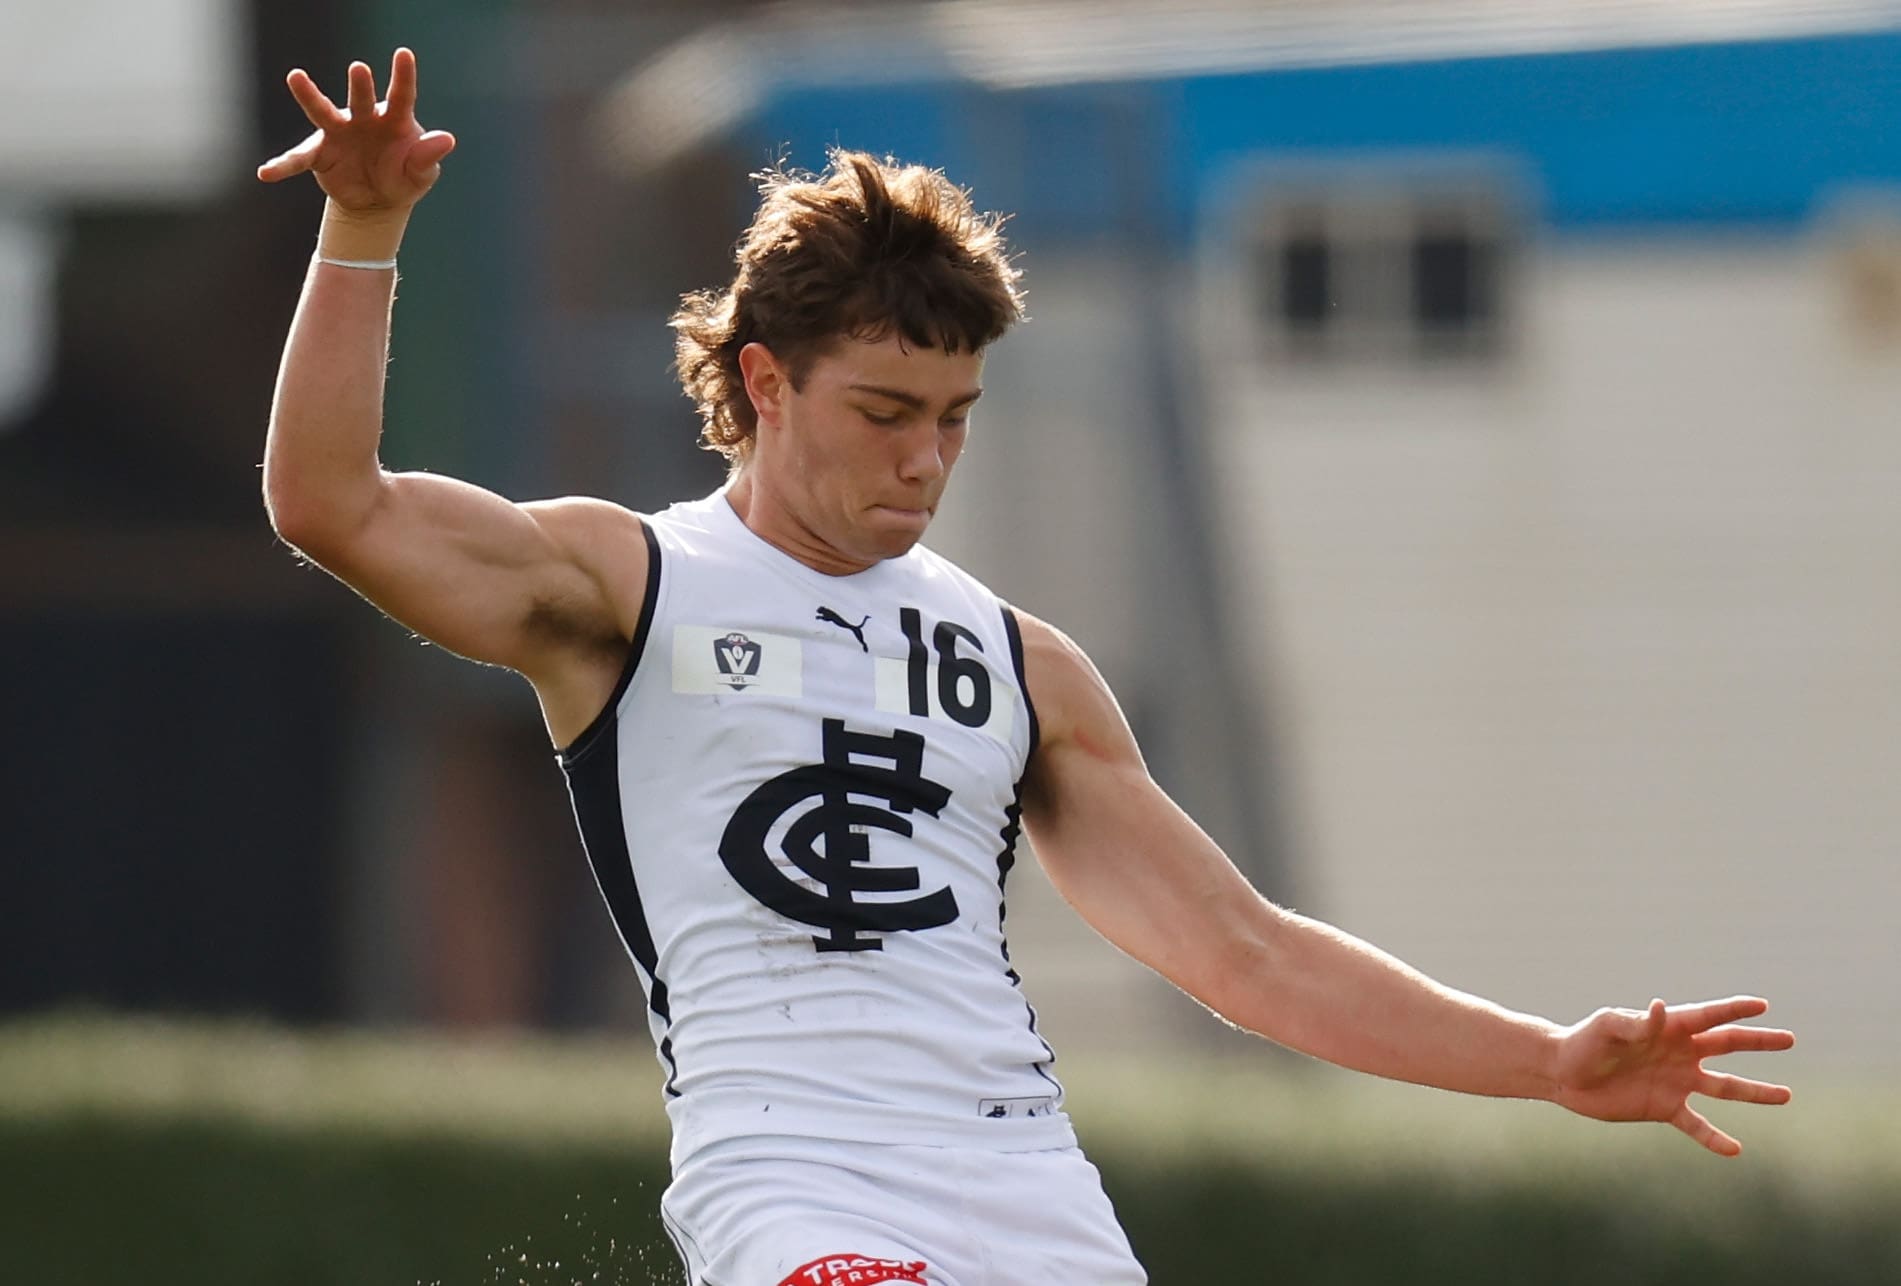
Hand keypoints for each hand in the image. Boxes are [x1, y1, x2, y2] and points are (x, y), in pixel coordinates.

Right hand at [256, 48, 455, 213]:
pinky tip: (267, 173)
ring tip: (295, 76)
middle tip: (360, 69)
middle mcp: (364, 118)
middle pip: (362, 98)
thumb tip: (447, 139)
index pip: (402, 96)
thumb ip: (428, 156)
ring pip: (323, 111)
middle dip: (361, 85)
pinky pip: (298, 159)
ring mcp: (338, 133)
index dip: (404, 76)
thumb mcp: (420, 172)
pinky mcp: (319, 154)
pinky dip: (283, 165)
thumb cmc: (403, 177)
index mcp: (394, 120)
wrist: (378, 201)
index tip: (405, 54)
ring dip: (310, 95)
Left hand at [1552, 996, 1793, 1156]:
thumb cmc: (1583, 1041)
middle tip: (1789, 1039)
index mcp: (1668, 1028)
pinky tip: (1735, 1150)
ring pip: (1724, 1087)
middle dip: (1758, 1041)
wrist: (1563, 1074)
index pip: (1707, 1016)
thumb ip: (1636, 1022)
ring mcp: (1675, 1081)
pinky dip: (1715, 1138)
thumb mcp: (1607, 1026)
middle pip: (1726, 1046)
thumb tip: (1662, 1008)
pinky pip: (1697, 1126)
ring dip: (1754, 1092)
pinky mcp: (1664, 1108)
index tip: (1762, 1005)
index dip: (1734, 1009)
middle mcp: (1679, 1053)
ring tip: (1785, 1095)